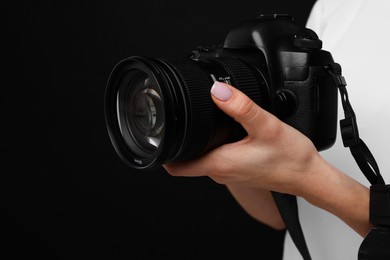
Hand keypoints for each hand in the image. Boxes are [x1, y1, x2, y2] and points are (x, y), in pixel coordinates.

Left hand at [163, 81, 321, 194]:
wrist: (309, 176)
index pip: (177, 167)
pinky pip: (217, 159)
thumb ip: (241, 107)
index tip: (159, 137)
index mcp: (220, 164)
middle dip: (178, 143)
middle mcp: (221, 172)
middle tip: (177, 121)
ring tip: (199, 122)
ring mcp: (230, 173)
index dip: (163, 153)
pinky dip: (213, 146)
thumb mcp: (265, 126)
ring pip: (202, 158)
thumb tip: (218, 90)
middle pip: (187, 161)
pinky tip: (224, 132)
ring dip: (197, 143)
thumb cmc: (290, 159)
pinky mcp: (240, 170)